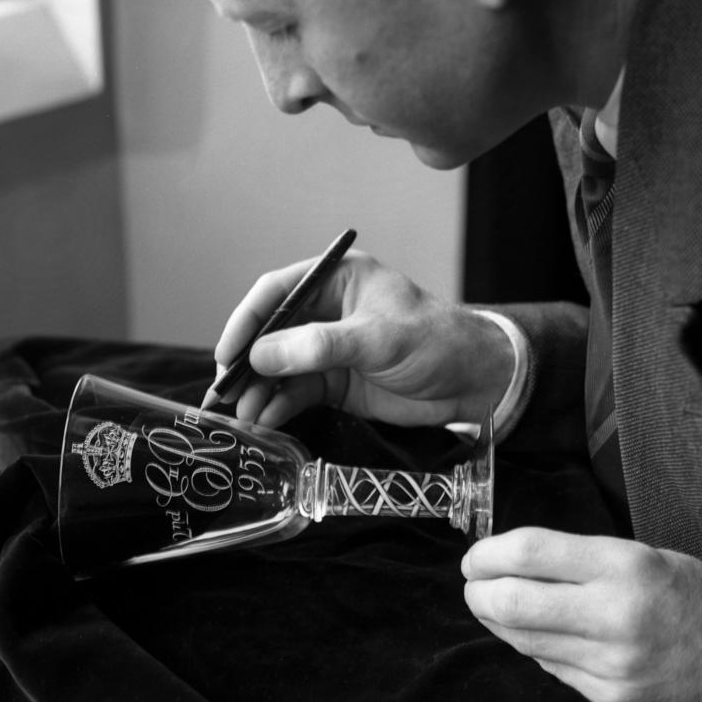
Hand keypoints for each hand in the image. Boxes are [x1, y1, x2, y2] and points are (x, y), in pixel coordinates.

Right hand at [212, 249, 514, 429]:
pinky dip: (278, 406)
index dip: (247, 320)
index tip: (228, 352)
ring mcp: (327, 349)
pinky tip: (266, 422)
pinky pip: (295, 392)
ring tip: (244, 416)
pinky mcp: (334, 383)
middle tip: (225, 391)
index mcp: (337, 280)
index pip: (277, 291)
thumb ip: (320, 346)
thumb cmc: (437, 342)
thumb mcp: (378, 339)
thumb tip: (262, 355)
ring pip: (278, 367)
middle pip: (270, 332)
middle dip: (246, 362)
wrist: (476, 385)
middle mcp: (326, 311)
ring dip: (259, 390)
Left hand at [462, 527, 701, 701]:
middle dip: (478, 591)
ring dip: (497, 621)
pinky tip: (538, 635)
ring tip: (493, 605)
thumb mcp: (646, 556)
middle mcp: (615, 615)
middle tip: (472, 583)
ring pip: (525, 640)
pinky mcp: (613, 700)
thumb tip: (514, 562)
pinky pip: (553, 668)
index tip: (475, 556)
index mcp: (624, 566)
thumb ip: (581, 559)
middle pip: (514, 601)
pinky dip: (535, 648)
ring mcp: (612, 664)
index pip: (530, 552)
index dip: (488, 553)